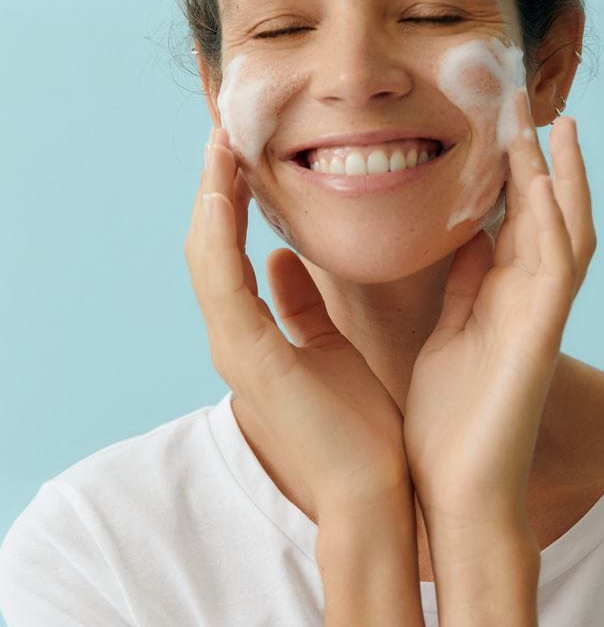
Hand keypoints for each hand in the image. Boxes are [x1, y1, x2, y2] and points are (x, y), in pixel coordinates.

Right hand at [184, 126, 408, 520]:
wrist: (374, 492)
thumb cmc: (360, 428)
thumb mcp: (329, 349)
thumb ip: (302, 305)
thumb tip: (284, 261)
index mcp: (255, 337)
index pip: (229, 255)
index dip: (230, 204)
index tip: (241, 154)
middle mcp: (236, 340)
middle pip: (209, 248)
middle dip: (213, 190)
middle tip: (223, 134)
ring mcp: (237, 351)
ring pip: (206, 258)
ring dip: (210, 199)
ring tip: (220, 147)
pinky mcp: (252, 360)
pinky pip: (224, 285)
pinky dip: (219, 238)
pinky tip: (222, 195)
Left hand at [402, 89, 596, 538]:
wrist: (456, 492)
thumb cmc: (447, 422)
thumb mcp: (447, 333)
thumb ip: (461, 285)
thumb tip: (462, 238)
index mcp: (501, 297)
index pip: (514, 219)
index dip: (510, 170)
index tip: (495, 122)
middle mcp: (528, 298)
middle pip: (545, 212)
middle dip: (540, 158)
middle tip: (525, 102)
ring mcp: (541, 314)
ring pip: (563, 226)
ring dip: (560, 173)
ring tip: (550, 121)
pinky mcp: (541, 332)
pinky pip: (559, 261)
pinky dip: (559, 214)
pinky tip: (550, 173)